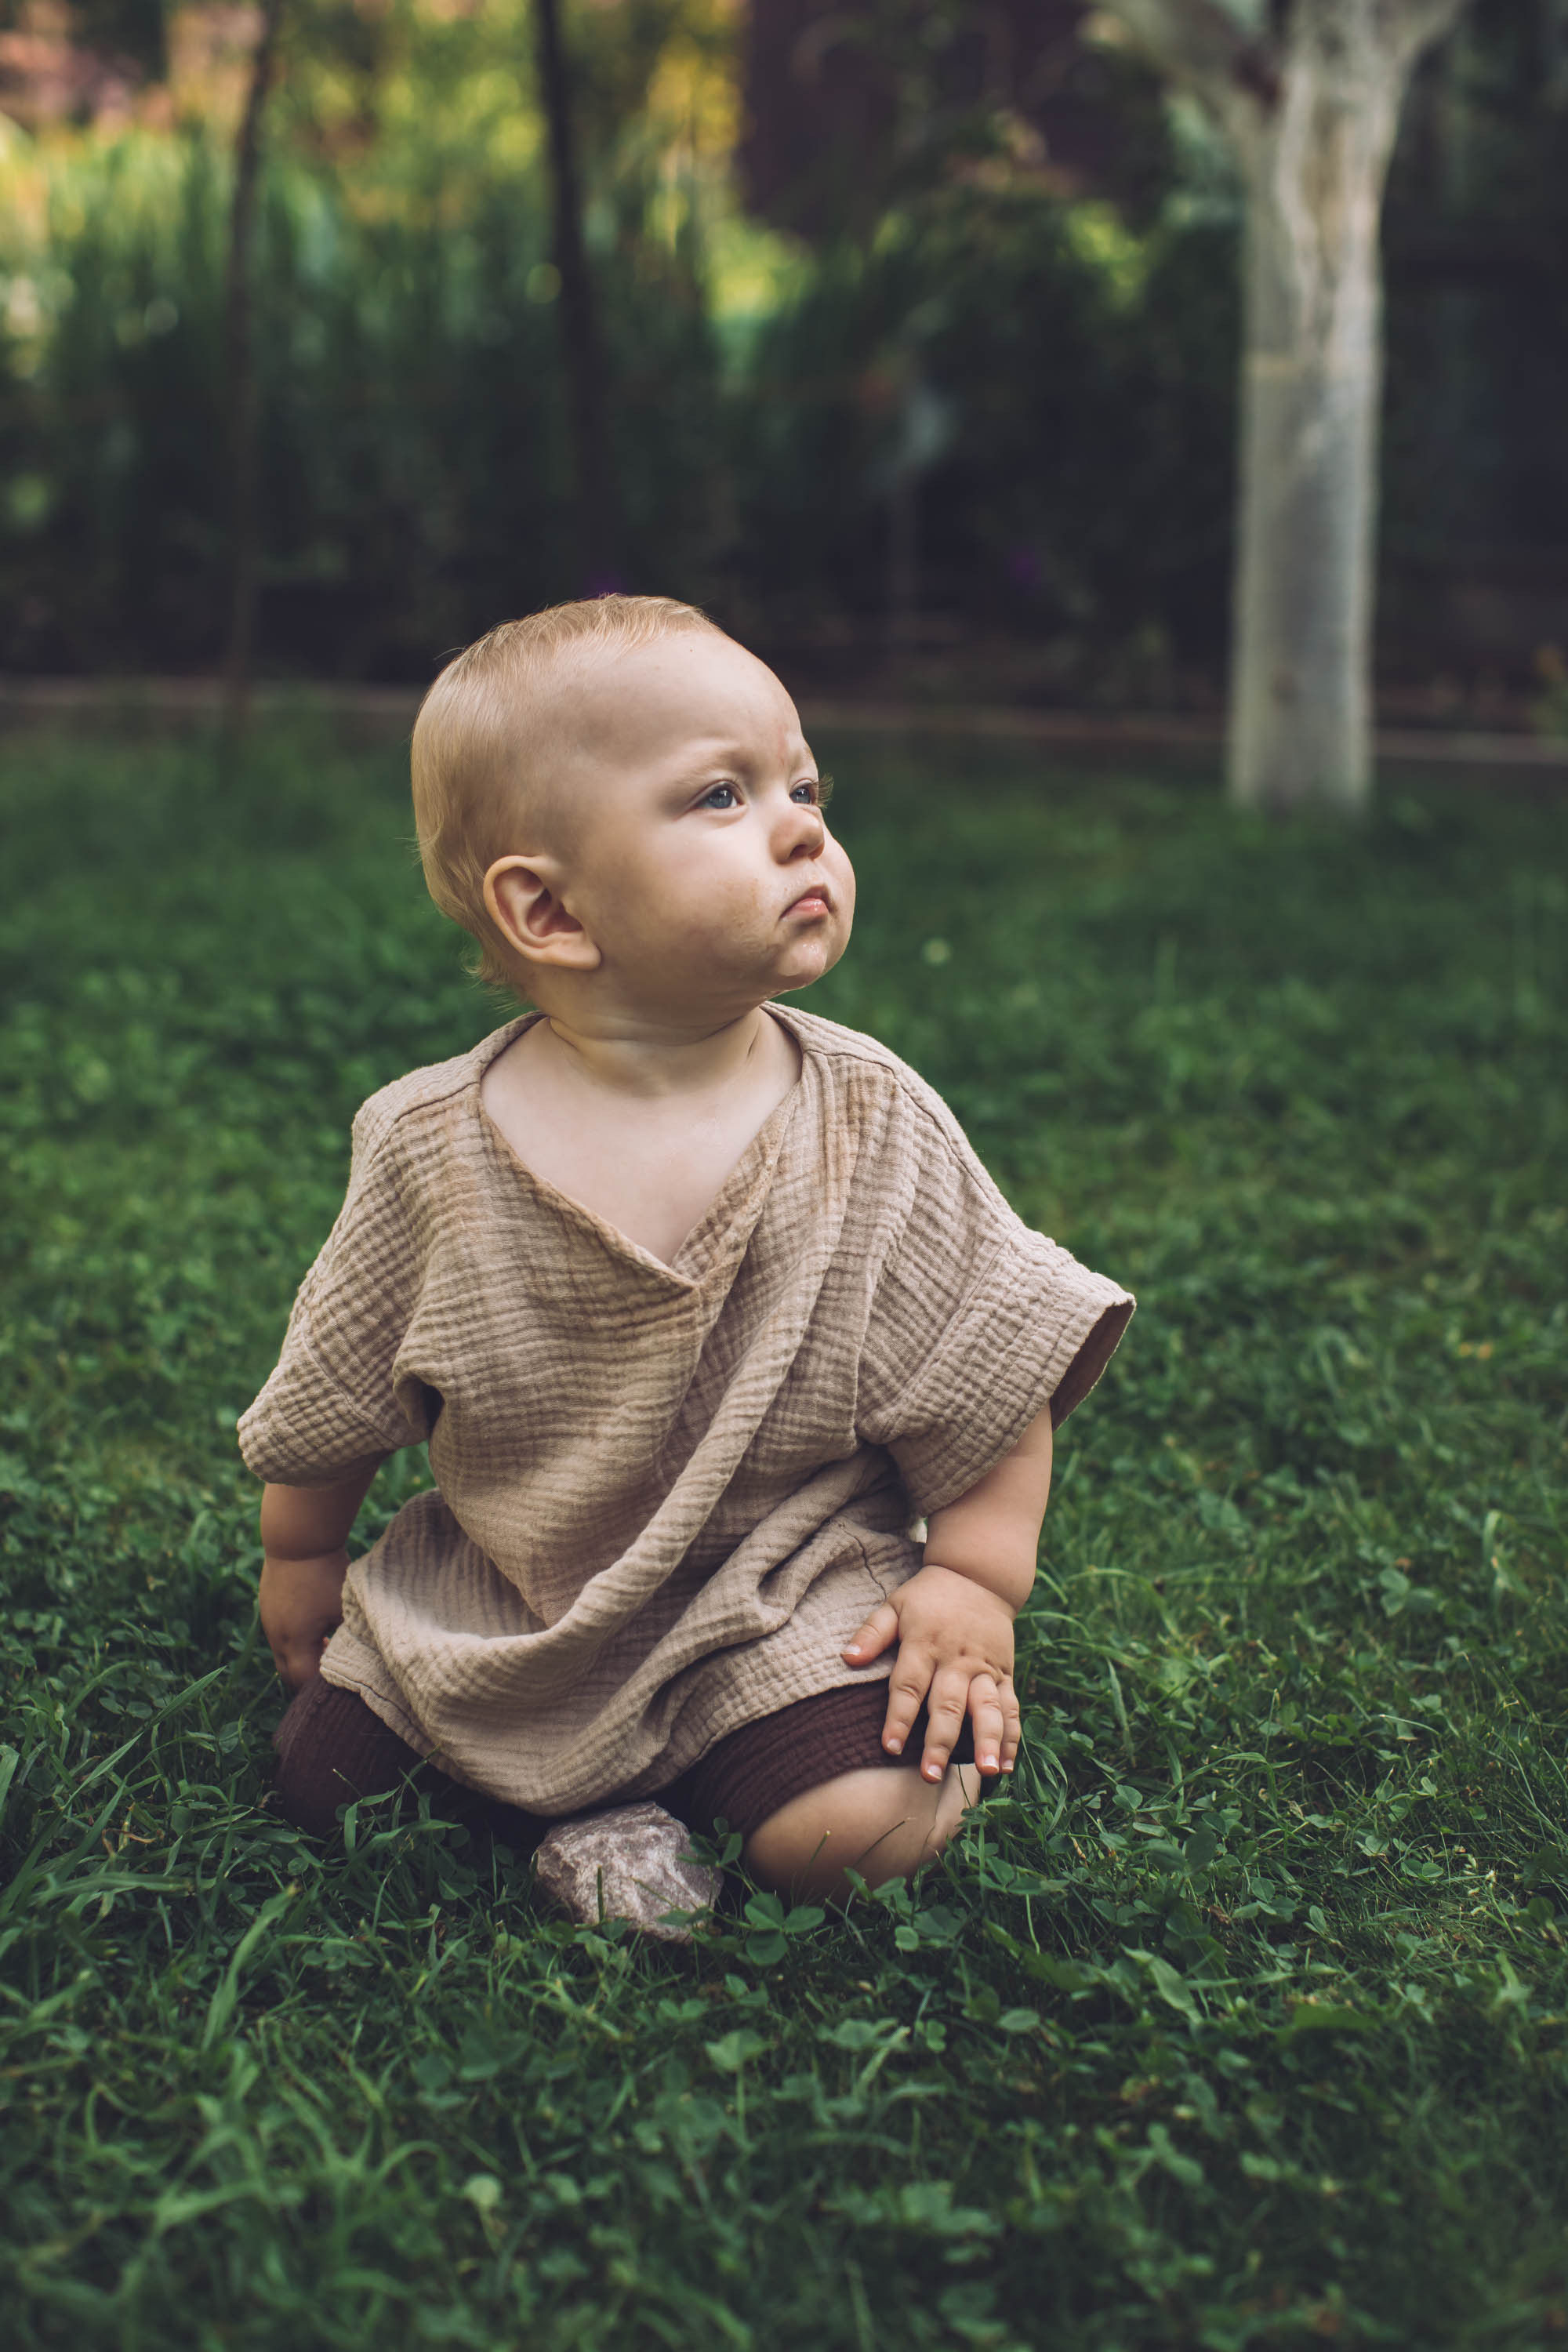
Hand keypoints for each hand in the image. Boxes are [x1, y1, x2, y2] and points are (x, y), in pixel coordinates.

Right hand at [260, 1550, 347, 1691]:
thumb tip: (359, 1652)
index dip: (322, 1686)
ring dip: (301, 1657)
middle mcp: (276, 1637)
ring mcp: (269, 1621)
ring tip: (326, 1647)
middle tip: (332, 1675)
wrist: (297, 1538)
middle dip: (308, 1679)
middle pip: (288, 1674)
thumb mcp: (344, 1606)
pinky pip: (278, 1635)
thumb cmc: (326, 1573)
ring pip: (282, 1655)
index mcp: (295, 1642)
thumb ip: (348, 1635)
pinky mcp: (267, 1606)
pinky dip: (294, 1640)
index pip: (304, 1681)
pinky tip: (314, 1627)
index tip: (342, 1683)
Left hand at [842, 1562, 1020, 1783]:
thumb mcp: (895, 1604)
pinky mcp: (1005, 1673)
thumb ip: (872, 1632)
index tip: (890, 1747)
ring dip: (987, 1741)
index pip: (909, 1685)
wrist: (979, 1576)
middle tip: (930, 1776)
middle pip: (948, 1704)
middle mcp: (956, 1660)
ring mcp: (984, 1669)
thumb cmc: (929, 1597)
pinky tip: (1008, 1764)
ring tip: (987, 1772)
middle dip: (940, 1741)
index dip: (899, 1717)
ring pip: (988, 1708)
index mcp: (925, 1644)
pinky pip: (1011, 1707)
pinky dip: (1011, 1736)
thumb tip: (847, 1657)